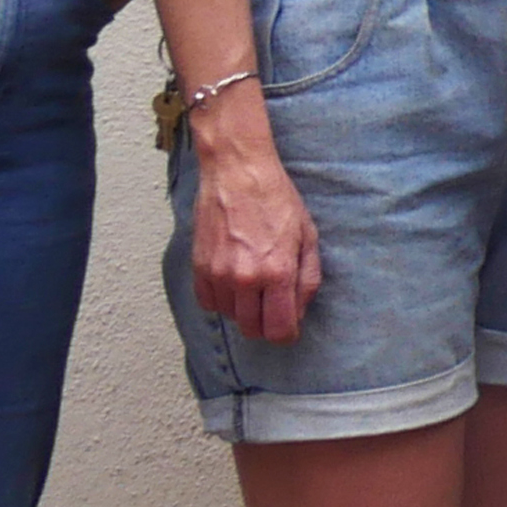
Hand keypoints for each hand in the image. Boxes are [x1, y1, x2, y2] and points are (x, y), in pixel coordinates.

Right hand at [185, 98, 323, 341]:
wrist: (238, 172)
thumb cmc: (276, 199)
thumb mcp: (307, 236)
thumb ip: (307, 279)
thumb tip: (299, 312)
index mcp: (277, 271)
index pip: (278, 331)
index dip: (286, 334)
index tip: (288, 326)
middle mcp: (245, 278)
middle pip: (252, 330)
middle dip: (266, 324)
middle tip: (272, 305)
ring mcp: (218, 274)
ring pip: (230, 318)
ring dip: (243, 309)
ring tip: (254, 282)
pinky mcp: (199, 267)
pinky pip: (208, 303)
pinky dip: (221, 299)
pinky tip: (233, 280)